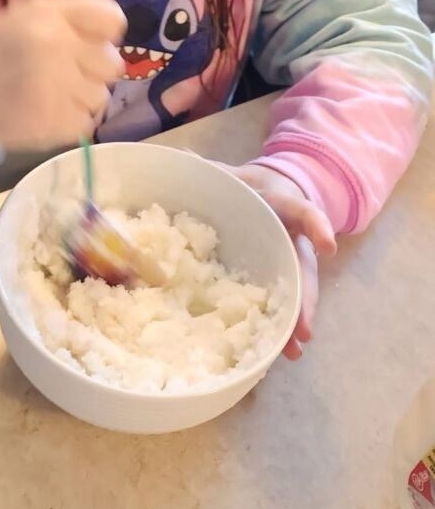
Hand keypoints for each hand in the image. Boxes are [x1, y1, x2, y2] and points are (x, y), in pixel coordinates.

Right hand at [0, 0, 125, 150]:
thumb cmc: (4, 47)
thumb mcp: (34, 12)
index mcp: (51, 13)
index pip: (113, 21)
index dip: (102, 34)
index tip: (82, 40)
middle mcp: (55, 45)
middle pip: (112, 64)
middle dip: (91, 69)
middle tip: (61, 69)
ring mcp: (54, 86)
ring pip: (100, 96)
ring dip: (80, 97)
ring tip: (50, 91)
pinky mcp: (52, 121)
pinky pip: (86, 122)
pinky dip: (69, 120)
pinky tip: (45, 110)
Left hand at [218, 163, 335, 359]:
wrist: (272, 190)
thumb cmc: (250, 186)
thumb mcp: (234, 173)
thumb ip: (211, 168)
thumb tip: (182, 156)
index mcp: (281, 205)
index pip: (303, 211)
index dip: (315, 226)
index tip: (326, 247)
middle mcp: (291, 237)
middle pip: (304, 268)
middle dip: (305, 299)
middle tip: (304, 329)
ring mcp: (289, 260)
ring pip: (298, 292)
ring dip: (296, 321)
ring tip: (292, 350)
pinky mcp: (280, 277)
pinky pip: (283, 301)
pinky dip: (281, 325)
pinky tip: (275, 352)